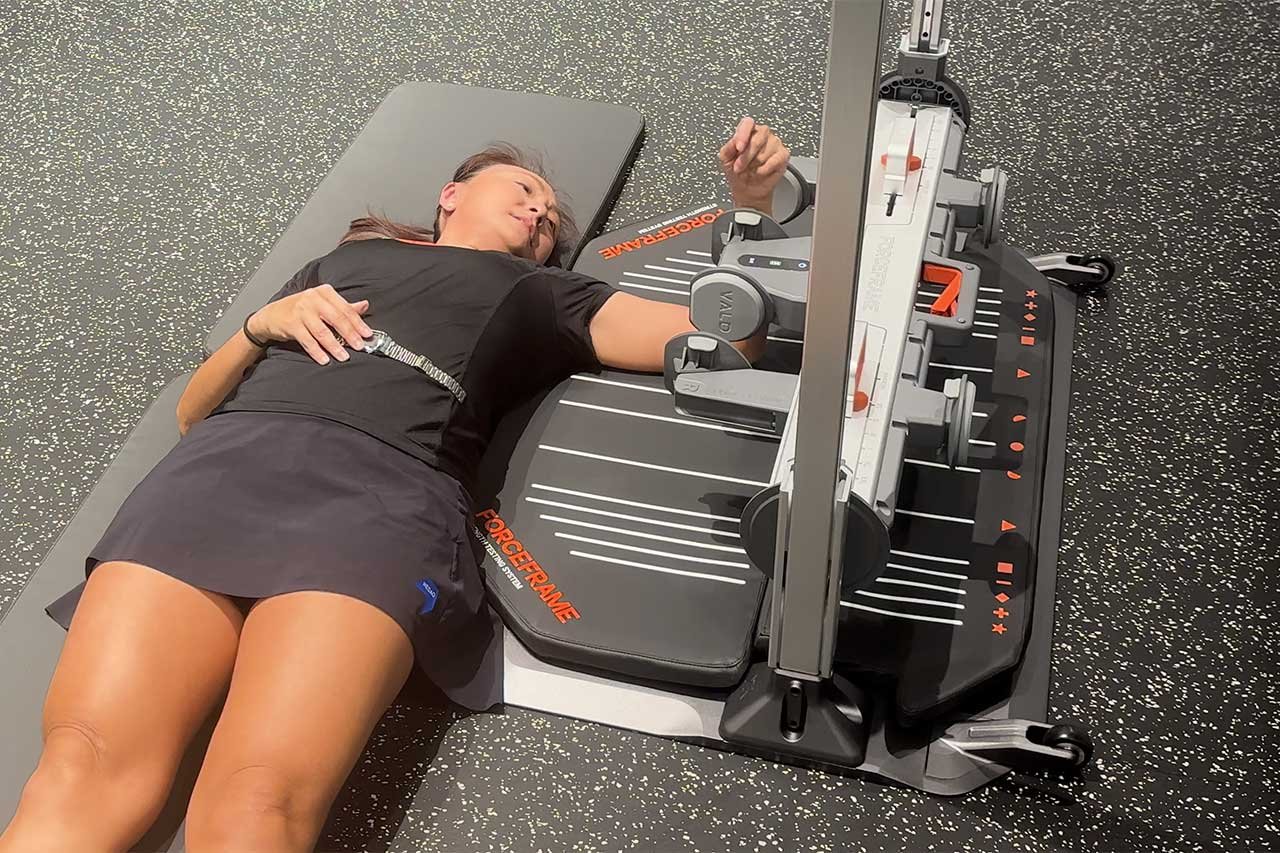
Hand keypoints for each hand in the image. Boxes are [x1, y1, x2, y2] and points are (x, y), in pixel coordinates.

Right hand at [247, 284, 373, 364]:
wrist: (271, 315)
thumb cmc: (300, 309)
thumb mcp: (322, 303)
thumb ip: (343, 306)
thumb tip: (364, 306)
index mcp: (324, 292)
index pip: (345, 308)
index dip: (358, 323)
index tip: (367, 334)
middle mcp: (313, 299)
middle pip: (336, 318)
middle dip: (350, 334)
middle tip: (359, 346)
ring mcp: (301, 311)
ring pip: (322, 331)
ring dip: (334, 345)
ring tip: (343, 356)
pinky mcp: (291, 324)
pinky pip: (307, 340)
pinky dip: (317, 351)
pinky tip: (325, 359)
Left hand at [718, 116, 790, 211]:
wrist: (747, 189)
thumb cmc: (737, 171)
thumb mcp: (725, 159)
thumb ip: (728, 148)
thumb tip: (735, 141)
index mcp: (748, 131)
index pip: (748, 123)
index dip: (743, 135)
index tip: (738, 148)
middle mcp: (762, 134)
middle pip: (757, 138)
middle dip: (746, 157)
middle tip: (739, 167)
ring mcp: (774, 143)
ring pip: (765, 151)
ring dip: (754, 165)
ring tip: (750, 170)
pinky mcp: (783, 155)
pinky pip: (774, 160)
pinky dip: (764, 170)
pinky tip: (759, 172)